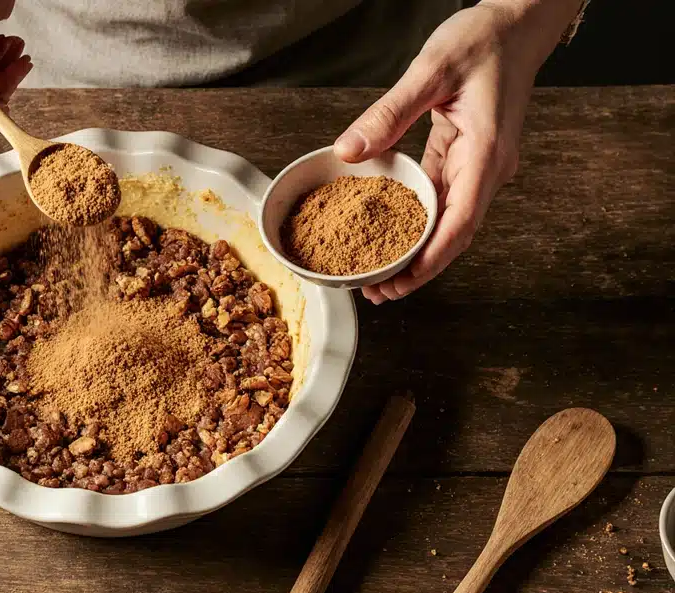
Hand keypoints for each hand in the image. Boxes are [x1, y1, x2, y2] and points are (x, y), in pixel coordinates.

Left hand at [334, 1, 576, 303]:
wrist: (515, 24)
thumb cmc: (483, 41)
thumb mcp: (431, 69)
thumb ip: (389, 112)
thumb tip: (349, 150)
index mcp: (486, 153)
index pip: (461, 221)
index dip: (432, 258)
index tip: (403, 283)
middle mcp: (486, 168)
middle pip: (453, 234)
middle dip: (419, 269)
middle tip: (378, 294)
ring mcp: (477, 166)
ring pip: (446, 222)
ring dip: (416, 252)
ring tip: (379, 277)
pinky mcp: (465, 158)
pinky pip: (439, 200)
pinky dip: (415, 224)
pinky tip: (389, 236)